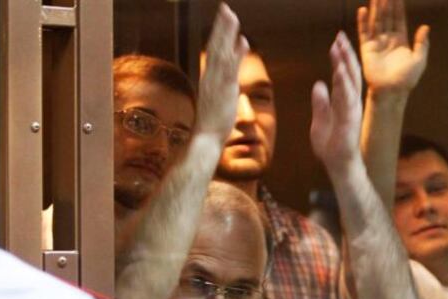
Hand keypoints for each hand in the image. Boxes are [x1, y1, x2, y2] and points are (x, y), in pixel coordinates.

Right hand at [197, 3, 248, 142]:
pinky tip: (242, 40)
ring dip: (226, 33)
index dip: (219, 34)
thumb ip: (226, 82)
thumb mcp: (220, 97)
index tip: (224, 18)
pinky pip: (230, 67)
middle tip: (226, 8)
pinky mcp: (224, 90)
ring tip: (231, 15)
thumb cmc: (213, 121)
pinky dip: (235, 53)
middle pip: (215, 46)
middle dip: (221, 27)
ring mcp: (216, 82)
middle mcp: (210, 76)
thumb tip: (229, 80)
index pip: (213, 51)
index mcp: (209, 77)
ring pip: (221, 52)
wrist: (205, 137)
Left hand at [311, 32, 363, 172]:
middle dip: (345, 54)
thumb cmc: (331, 145)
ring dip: (345, 63)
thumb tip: (318, 84)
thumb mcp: (320, 120)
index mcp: (343, 101)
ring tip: (340, 47)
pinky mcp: (350, 118)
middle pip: (349, 73)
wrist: (338, 165)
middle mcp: (350, 102)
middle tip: (339, 36)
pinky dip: (344, 82)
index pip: (341, 75)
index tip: (335, 43)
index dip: (339, 59)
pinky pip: (347, 97)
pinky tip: (340, 70)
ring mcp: (352, 109)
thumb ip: (320, 103)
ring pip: (350, 82)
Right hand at [358, 0, 428, 96]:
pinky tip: (362, 10)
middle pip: (387, 17)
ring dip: (376, 9)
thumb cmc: (407, 79)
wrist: (391, 91)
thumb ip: (422, 43)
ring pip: (376, 22)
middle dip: (386, 4)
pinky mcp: (367, 49)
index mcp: (401, 42)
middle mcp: (388, 40)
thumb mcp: (419, 60)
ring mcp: (377, 44)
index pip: (399, 20)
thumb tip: (425, 27)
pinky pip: (364, 32)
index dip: (398, 7)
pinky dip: (362, 21)